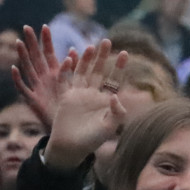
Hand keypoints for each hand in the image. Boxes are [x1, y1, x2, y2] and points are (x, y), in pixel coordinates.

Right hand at [11, 25, 76, 127]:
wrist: (69, 127)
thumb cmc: (73, 107)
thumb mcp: (75, 86)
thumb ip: (74, 69)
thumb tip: (75, 50)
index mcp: (55, 74)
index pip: (49, 53)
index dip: (46, 41)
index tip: (45, 26)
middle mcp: (43, 78)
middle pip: (35, 57)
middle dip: (31, 43)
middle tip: (26, 26)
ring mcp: (36, 88)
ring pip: (27, 68)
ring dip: (22, 56)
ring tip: (19, 42)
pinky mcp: (32, 100)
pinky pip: (23, 88)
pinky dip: (17, 79)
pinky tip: (14, 68)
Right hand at [44, 40, 127, 169]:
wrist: (71, 148)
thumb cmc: (92, 140)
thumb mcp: (108, 127)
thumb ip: (116, 113)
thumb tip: (115, 96)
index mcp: (105, 101)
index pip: (114, 80)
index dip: (119, 67)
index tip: (125, 53)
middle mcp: (92, 94)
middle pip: (99, 72)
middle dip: (103, 57)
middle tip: (107, 41)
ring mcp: (78, 94)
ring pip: (82, 72)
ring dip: (86, 60)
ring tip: (91, 46)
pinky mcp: (65, 97)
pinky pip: (65, 81)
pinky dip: (66, 71)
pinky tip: (69, 59)